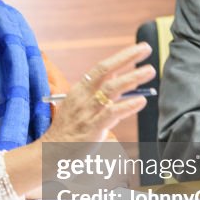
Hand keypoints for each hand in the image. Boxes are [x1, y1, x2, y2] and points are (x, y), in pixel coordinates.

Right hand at [41, 42, 155, 143]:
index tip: (139, 49)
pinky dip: (127, 106)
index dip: (121, 56)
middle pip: (105, 71)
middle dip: (127, 58)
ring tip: (149, 70)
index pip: (101, 68)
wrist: (50, 152)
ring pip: (110, 89)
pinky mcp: (92, 129)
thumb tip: (117, 76)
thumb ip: (97, 91)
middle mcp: (82, 97)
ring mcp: (87, 112)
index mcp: (79, 90)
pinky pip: (111, 114)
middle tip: (146, 48)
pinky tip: (141, 101)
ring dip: (131, 78)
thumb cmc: (68, 129)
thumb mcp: (78, 105)